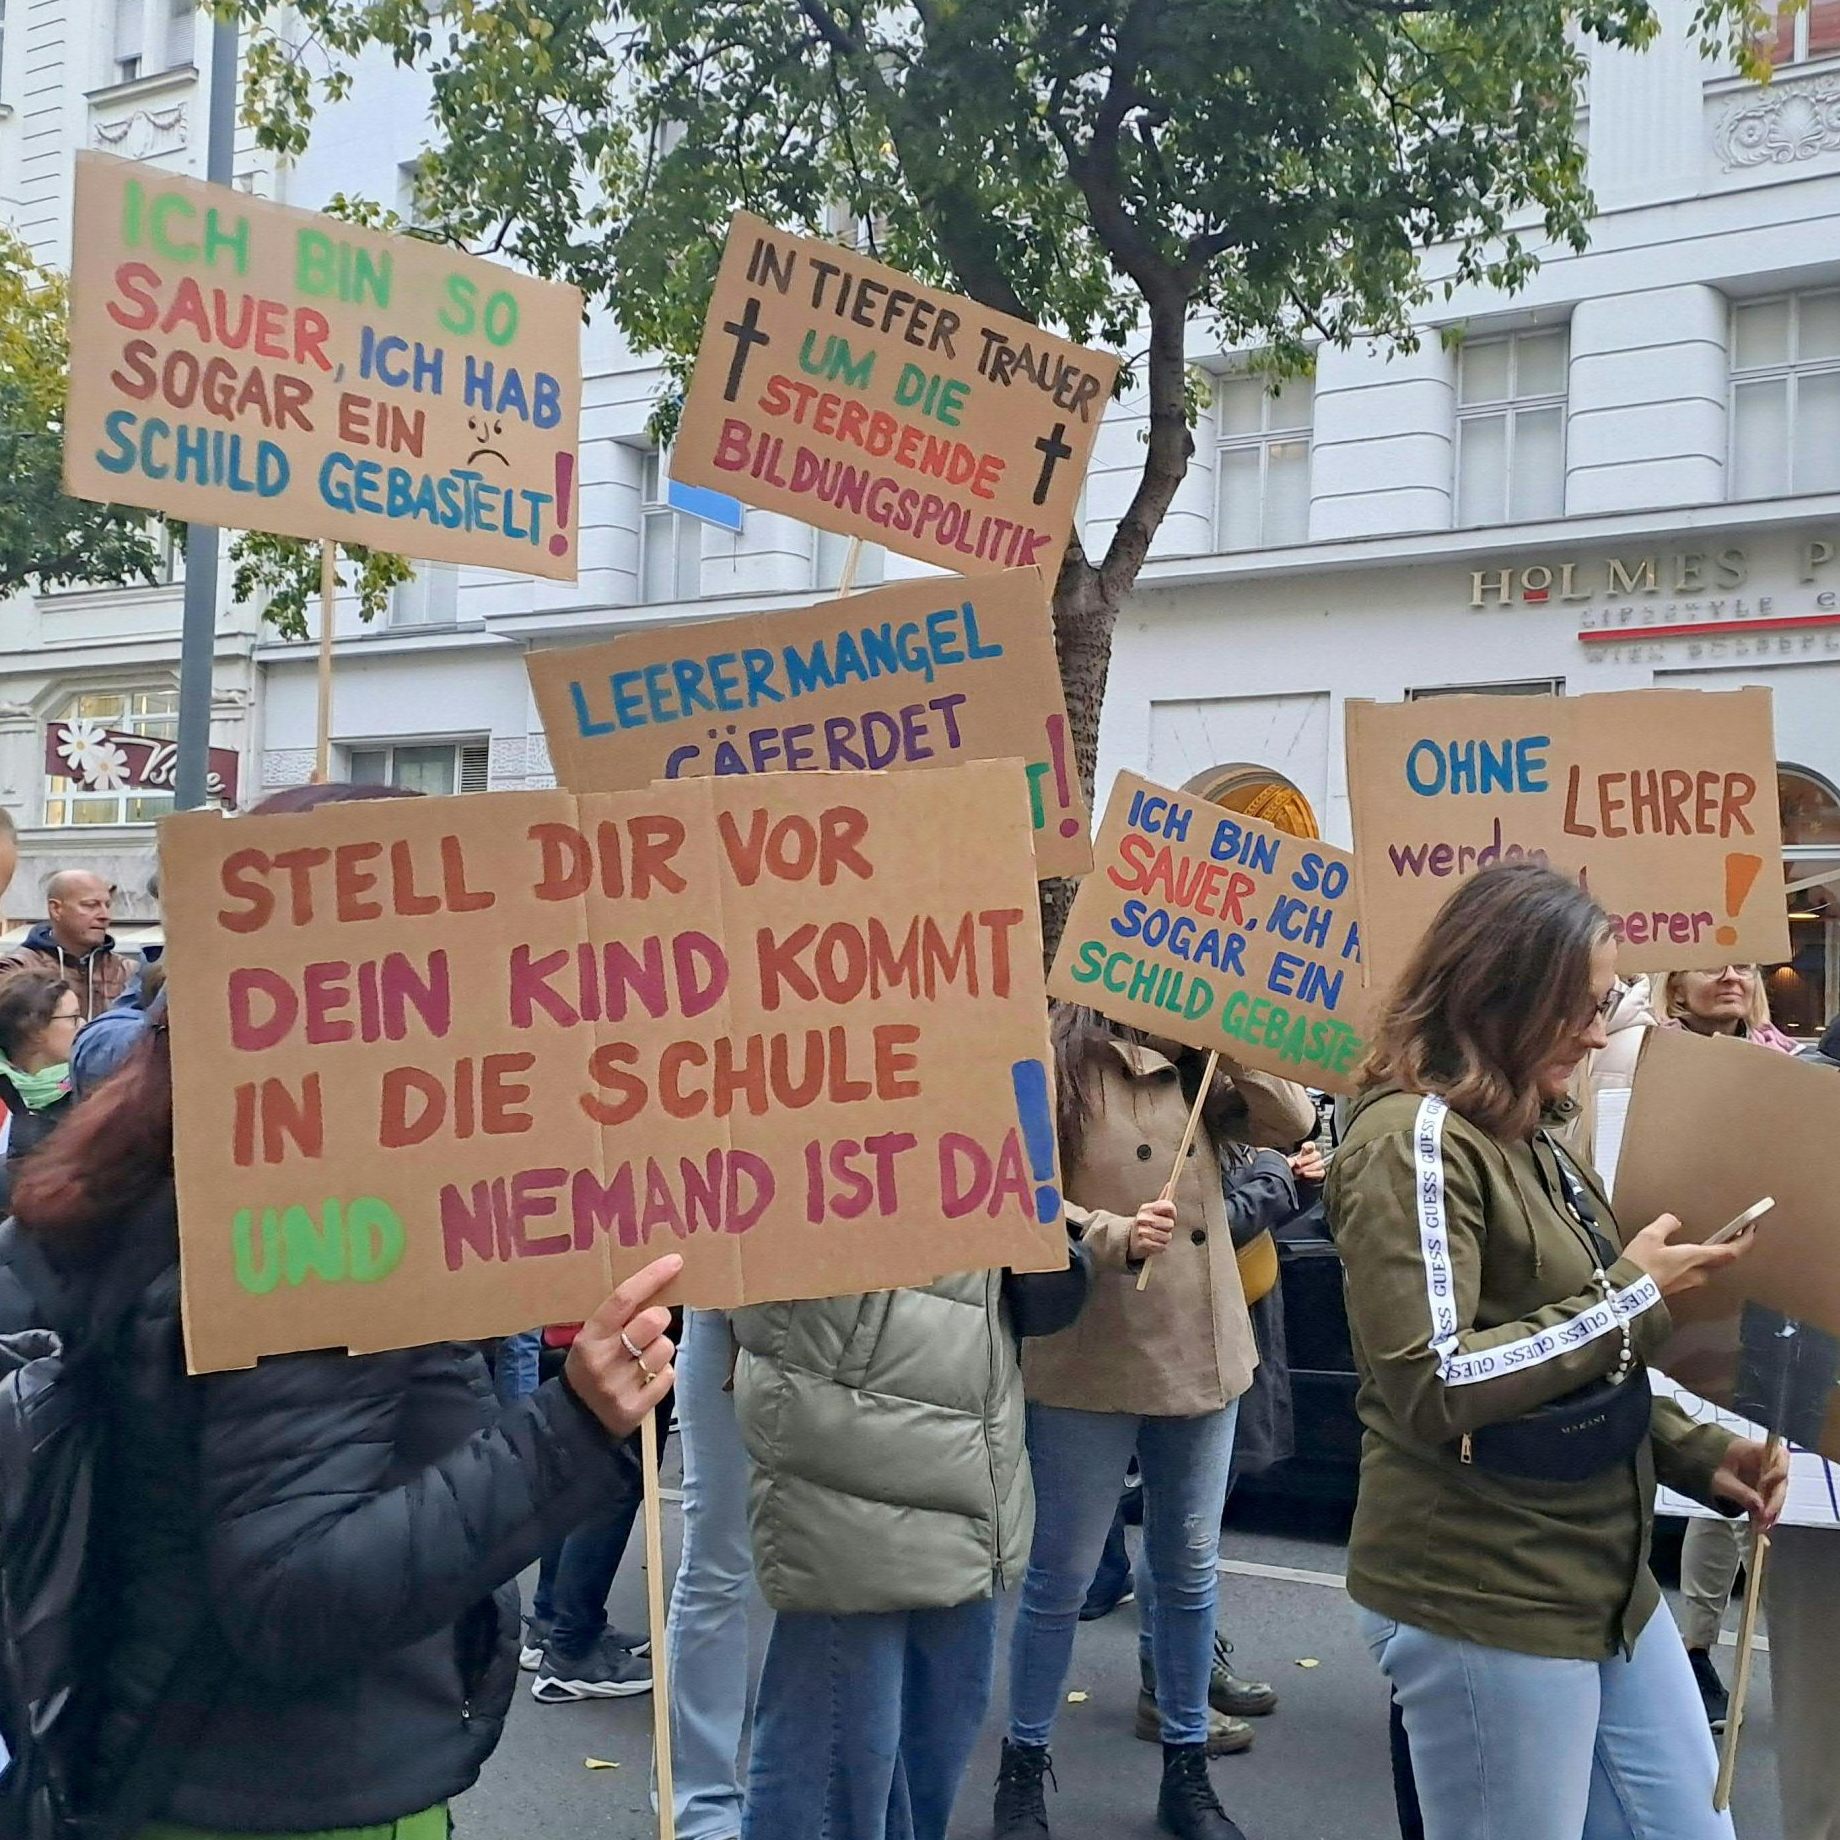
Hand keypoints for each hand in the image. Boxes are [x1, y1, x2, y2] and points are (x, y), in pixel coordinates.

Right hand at [564, 1254, 680, 1437]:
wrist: (575, 1418)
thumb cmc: (590, 1366)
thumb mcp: (591, 1339)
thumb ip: (617, 1318)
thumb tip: (657, 1283)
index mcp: (589, 1337)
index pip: (623, 1299)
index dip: (651, 1277)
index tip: (674, 1262)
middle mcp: (603, 1361)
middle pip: (652, 1321)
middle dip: (660, 1317)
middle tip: (653, 1324)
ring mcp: (619, 1386)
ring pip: (665, 1348)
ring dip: (661, 1348)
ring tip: (644, 1358)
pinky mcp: (635, 1408)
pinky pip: (668, 1376)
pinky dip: (663, 1374)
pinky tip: (646, 1378)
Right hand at [1129, 1198, 1176, 1262]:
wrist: (1130, 1240)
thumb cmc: (1147, 1224)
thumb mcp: (1153, 1210)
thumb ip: (1163, 1200)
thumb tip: (1170, 1184)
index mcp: (1146, 1208)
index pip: (1169, 1206)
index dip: (1173, 1213)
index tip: (1170, 1215)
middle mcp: (1142, 1218)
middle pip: (1170, 1223)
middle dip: (1169, 1228)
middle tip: (1162, 1228)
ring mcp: (1141, 1231)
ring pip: (1167, 1236)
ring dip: (1165, 1238)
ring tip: (1157, 1236)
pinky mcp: (1142, 1244)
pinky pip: (1162, 1246)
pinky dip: (1160, 1247)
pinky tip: (1154, 1243)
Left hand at [1289, 1143, 1325, 1184]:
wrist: (1296, 1178)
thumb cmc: (1294, 1167)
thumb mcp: (1290, 1162)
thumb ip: (1290, 1160)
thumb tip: (1288, 1159)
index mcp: (1307, 1150)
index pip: (1311, 1145)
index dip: (1308, 1146)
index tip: (1304, 1147)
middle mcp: (1315, 1156)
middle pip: (1315, 1155)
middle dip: (1305, 1160)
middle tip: (1297, 1164)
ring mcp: (1319, 1164)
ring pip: (1318, 1164)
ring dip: (1307, 1168)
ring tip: (1298, 1171)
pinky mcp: (1321, 1173)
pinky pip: (1320, 1173)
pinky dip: (1311, 1174)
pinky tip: (1305, 1174)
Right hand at [1621, 1213, 1748, 1297]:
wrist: (1629, 1293)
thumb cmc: (1641, 1265)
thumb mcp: (1649, 1236)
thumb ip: (1665, 1225)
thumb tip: (1674, 1220)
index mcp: (1695, 1257)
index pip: (1729, 1251)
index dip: (1744, 1241)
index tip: (1751, 1230)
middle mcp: (1697, 1272)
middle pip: (1722, 1260)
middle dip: (1730, 1247)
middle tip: (1733, 1234)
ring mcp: (1689, 1282)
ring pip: (1708, 1267)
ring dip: (1712, 1255)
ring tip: (1708, 1244)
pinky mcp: (1679, 1287)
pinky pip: (1695, 1272)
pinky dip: (1698, 1262)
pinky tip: (1686, 1257)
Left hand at [1712, 1437, 1791, 1530]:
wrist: (1708, 1469)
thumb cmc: (1714, 1466)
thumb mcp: (1721, 1480)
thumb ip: (1739, 1492)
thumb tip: (1759, 1508)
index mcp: (1757, 1451)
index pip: (1780, 1455)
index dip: (1778, 1469)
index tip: (1765, 1483)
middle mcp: (1769, 1464)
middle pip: (1781, 1481)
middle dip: (1775, 1500)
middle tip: (1765, 1516)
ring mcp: (1769, 1478)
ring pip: (1778, 1494)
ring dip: (1772, 1511)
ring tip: (1761, 1525)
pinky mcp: (1767, 1491)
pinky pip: (1771, 1502)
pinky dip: (1766, 1514)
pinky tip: (1760, 1525)